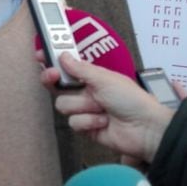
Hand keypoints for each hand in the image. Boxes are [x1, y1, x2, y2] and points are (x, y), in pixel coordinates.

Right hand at [40, 54, 176, 163]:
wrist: (145, 129)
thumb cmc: (133, 100)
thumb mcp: (105, 78)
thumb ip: (81, 68)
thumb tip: (63, 56)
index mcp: (93, 77)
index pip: (67, 67)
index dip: (53, 62)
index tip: (41, 55)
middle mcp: (87, 92)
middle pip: (58, 87)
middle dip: (57, 81)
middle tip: (54, 75)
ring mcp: (86, 110)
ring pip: (64, 106)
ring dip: (83, 106)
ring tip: (102, 108)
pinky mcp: (86, 128)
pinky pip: (73, 122)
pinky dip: (89, 122)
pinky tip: (103, 122)